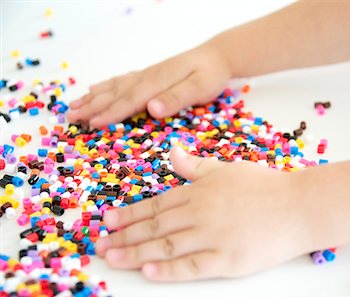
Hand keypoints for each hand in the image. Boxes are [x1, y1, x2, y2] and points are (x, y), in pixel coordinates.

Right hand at [67, 44, 231, 127]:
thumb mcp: (199, 88)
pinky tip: (96, 87)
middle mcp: (147, 77)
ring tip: (74, 105)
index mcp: (156, 83)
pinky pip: (122, 80)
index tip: (90, 124)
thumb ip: (176, 98)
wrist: (217, 55)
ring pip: (114, 86)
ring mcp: (147, 75)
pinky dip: (107, 85)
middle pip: (115, 93)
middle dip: (92, 106)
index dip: (109, 114)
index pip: (129, 101)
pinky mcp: (150, 74)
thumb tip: (152, 109)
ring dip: (93, 96)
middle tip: (69, 117)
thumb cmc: (210, 74)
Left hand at [95, 146, 312, 281]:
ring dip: (136, 253)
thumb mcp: (227, 169)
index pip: (156, 204)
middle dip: (124, 235)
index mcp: (199, 191)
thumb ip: (195, 166)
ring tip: (113, 258)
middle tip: (100, 243)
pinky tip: (148, 271)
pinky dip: (168, 270)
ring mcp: (213, 237)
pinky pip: (192, 267)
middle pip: (155, 226)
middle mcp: (201, 213)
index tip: (108, 220)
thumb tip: (171, 151)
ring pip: (166, 246)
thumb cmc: (264, 185)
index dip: (129, 213)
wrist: (298, 206)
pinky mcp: (228, 260)